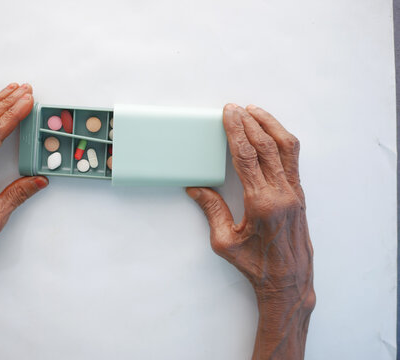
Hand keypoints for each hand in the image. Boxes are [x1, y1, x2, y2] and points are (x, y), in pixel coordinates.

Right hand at [186, 104, 314, 358]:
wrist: (289, 281)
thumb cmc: (257, 266)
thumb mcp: (225, 241)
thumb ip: (212, 210)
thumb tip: (196, 187)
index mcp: (261, 203)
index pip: (246, 157)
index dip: (235, 131)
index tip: (228, 113)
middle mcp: (282, 193)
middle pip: (266, 146)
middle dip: (249, 123)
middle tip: (235, 108)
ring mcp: (294, 192)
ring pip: (286, 148)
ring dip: (270, 125)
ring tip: (255, 111)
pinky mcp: (299, 194)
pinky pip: (292, 159)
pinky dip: (281, 140)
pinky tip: (271, 133)